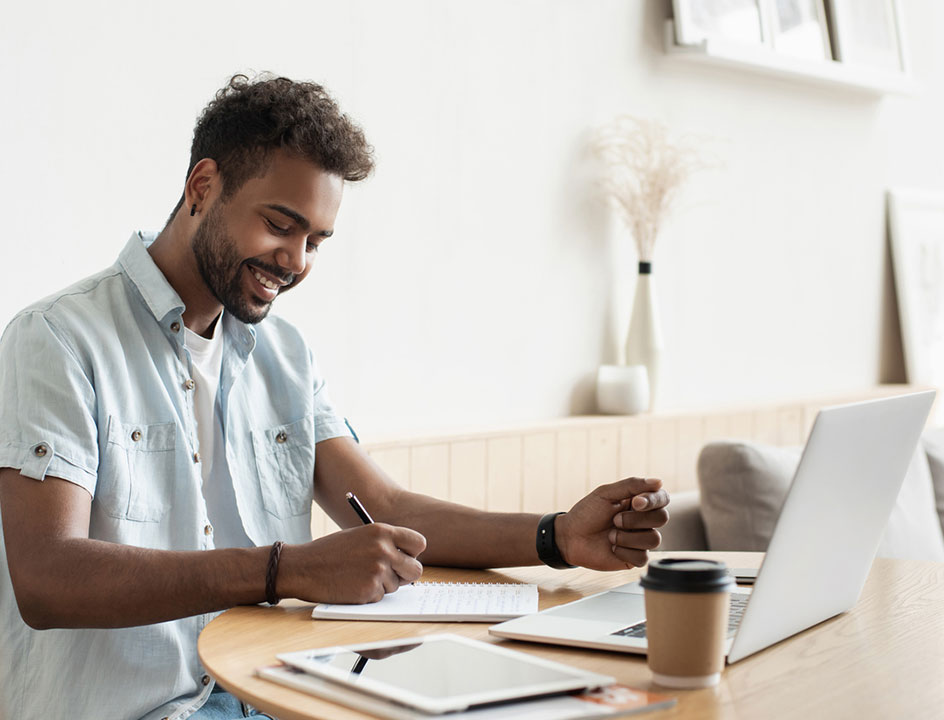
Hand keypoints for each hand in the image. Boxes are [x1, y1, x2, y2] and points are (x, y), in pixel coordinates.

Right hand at [278, 523, 426, 603]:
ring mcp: (378, 571)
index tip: (405, 557)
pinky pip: (381, 597)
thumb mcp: (360, 536)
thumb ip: (384, 543)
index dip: (413, 553)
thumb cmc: (330, 552)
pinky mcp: (369, 590)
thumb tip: (407, 558)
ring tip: (359, 576)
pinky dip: (370, 595)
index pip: (419, 543)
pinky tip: (352, 586)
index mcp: (382, 531)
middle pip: (416, 569)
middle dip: (406, 575)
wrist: (303, 567)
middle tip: (392, 575)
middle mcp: (384, 550)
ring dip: (383, 585)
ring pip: (397, 586)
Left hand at [555, 477, 668, 570]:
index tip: (635, 502)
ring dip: (628, 537)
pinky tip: (612, 548)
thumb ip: (631, 485)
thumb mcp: (606, 493)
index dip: (653, 500)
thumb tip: (659, 482)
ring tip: (610, 535)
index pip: (662, 498)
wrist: (570, 537)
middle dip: (636, 519)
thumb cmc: (586, 513)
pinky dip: (624, 551)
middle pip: (662, 518)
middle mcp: (643, 521)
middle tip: (615, 520)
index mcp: (639, 502)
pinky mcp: (635, 558)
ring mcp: (640, 540)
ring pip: (654, 539)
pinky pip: (643, 557)